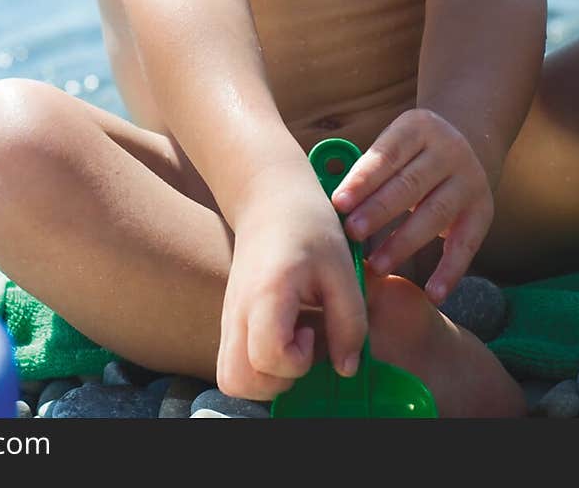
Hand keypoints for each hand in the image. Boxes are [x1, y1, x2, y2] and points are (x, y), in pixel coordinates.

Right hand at [215, 172, 366, 401]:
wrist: (269, 197)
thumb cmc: (309, 226)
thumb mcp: (342, 268)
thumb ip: (350, 322)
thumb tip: (346, 369)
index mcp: (267, 293)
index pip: (267, 356)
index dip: (297, 360)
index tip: (312, 329)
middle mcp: (237, 309)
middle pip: (237, 380)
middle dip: (277, 381)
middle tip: (303, 345)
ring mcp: (228, 316)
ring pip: (230, 378)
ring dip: (265, 379)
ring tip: (294, 345)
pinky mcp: (230, 318)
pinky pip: (233, 362)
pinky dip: (258, 366)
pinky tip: (284, 336)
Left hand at [330, 109, 494, 304]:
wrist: (468, 142)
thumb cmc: (409, 154)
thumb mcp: (393, 146)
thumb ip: (367, 171)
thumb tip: (330, 205)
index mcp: (417, 128)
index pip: (387, 155)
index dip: (363, 179)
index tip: (338, 203)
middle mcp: (448, 150)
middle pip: (410, 183)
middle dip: (379, 210)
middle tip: (352, 233)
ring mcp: (469, 179)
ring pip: (435, 213)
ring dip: (403, 242)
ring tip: (376, 265)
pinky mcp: (483, 210)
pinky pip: (466, 244)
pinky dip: (450, 271)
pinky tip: (433, 294)